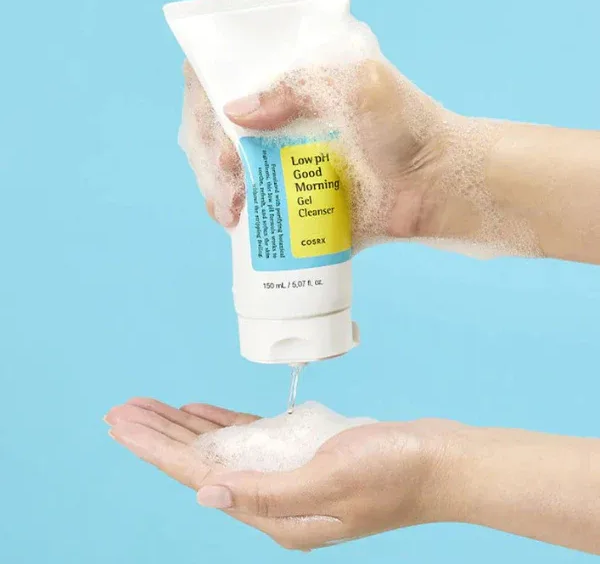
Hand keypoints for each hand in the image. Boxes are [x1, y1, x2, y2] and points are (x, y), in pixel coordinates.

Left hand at [105, 398, 454, 549]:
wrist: (440, 462)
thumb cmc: (395, 470)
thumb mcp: (330, 480)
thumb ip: (266, 492)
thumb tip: (207, 495)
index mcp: (276, 512)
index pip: (198, 476)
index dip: (156, 448)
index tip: (122, 423)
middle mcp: (273, 498)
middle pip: (200, 462)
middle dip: (159, 435)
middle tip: (122, 410)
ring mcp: (286, 474)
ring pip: (220, 448)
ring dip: (185, 427)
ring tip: (152, 408)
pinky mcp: (301, 452)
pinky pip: (249, 438)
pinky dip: (222, 424)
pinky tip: (200, 413)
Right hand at [180, 59, 477, 250]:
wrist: (441, 186)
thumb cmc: (410, 127)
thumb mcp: (359, 83)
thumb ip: (297, 86)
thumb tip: (234, 113)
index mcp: (294, 91)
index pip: (227, 84)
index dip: (207, 108)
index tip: (221, 136)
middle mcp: (284, 128)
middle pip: (220, 137)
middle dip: (209, 160)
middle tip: (228, 181)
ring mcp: (289, 170)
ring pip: (231, 178)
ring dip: (218, 192)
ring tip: (230, 210)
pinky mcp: (300, 209)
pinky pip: (259, 215)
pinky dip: (241, 222)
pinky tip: (238, 225)